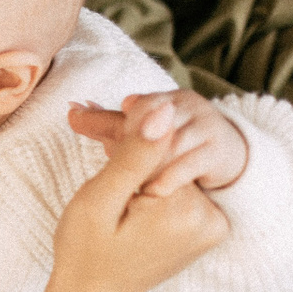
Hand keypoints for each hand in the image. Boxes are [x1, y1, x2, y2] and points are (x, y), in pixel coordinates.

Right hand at [50, 126, 228, 291]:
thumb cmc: (85, 251)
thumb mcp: (100, 199)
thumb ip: (135, 155)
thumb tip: (166, 108)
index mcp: (186, 211)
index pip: (161, 141)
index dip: (123, 131)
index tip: (88, 123)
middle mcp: (211, 218)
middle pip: (170, 154)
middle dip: (131, 144)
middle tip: (90, 139)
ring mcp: (212, 224)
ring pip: (173, 166)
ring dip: (139, 160)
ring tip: (108, 176)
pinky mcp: (206, 226)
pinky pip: (178, 185)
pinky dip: (151, 179)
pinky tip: (125, 190)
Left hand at [67, 90, 247, 194]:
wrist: (222, 162)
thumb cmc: (169, 147)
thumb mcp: (138, 132)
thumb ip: (105, 123)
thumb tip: (70, 109)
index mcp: (166, 98)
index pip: (141, 105)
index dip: (123, 127)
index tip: (104, 145)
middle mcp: (189, 106)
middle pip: (155, 125)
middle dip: (133, 149)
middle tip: (115, 173)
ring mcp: (207, 126)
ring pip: (169, 145)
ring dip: (147, 168)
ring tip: (130, 188)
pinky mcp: (220, 152)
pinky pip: (189, 164)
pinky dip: (167, 179)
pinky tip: (151, 192)